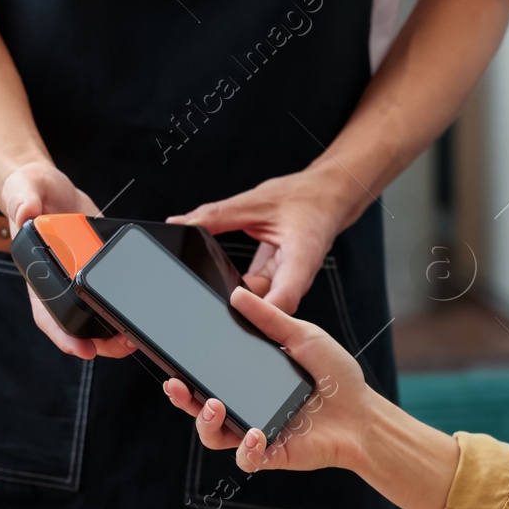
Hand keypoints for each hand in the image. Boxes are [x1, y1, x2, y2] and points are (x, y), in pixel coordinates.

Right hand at [0, 161, 134, 359]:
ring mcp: (79, 282)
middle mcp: (59, 286)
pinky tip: (142, 313)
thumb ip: (23, 200)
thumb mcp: (24, 190)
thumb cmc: (30, 193)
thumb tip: (27, 213)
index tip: (83, 349)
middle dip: (100, 343)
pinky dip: (125, 308)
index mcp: (38, 276)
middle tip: (123, 345)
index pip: (46, 315)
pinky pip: (112, 296)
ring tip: (135, 338)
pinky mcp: (99, 271)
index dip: (63, 336)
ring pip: (97, 318)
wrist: (50, 189)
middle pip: (78, 326)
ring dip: (116, 333)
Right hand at [162, 286, 372, 473]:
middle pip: (201, 409)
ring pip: (215, 437)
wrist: (364, 414)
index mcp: (249, 382)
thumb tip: (237, 295)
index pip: (208, 379)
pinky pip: (248, 459)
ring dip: (207, 424)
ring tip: (215, 406)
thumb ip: (270, 319)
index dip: (186, 375)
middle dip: (183, 400)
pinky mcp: (273, 454)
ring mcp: (257, 433)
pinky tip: (256, 433)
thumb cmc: (335, 377)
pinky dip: (246, 449)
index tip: (172, 364)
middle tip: (178, 386)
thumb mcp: (303, 337)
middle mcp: (247, 408)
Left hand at [170, 164, 358, 314]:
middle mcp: (299, 277)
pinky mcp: (280, 281)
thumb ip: (217, 214)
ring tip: (213, 291)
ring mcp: (290, 282)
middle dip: (243, 312)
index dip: (260, 310)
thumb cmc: (303, 198)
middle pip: (271, 309)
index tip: (234, 304)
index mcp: (302, 258)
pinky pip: (258, 294)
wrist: (328, 197)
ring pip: (262, 305)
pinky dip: (240, 290)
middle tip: (210, 306)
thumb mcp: (255, 201)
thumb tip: (180, 223)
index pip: (284, 299)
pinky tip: (224, 282)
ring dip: (239, 302)